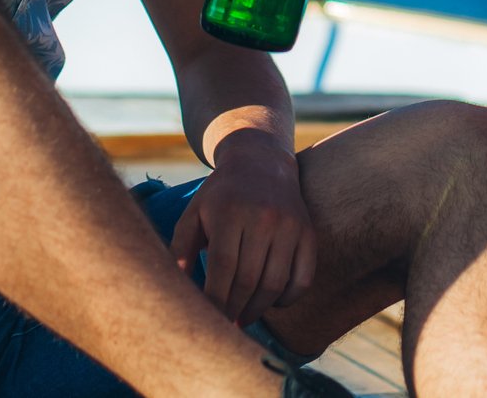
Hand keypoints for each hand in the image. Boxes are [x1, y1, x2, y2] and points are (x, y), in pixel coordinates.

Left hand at [168, 131, 317, 326]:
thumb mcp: (194, 212)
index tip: (207, 318)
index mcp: (230, 211)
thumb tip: (178, 284)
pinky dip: (287, 298)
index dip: (215, 299)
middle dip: (234, 309)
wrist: (262, 163)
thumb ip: (181, 246)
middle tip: (224, 324)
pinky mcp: (308, 232)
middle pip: (249, 279)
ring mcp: (290, 225)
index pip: (223, 267)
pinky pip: (302, 278)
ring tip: (243, 318)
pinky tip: (271, 303)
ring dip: (258, 309)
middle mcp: (263, 216)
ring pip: (275, 283)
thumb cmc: (221, 195)